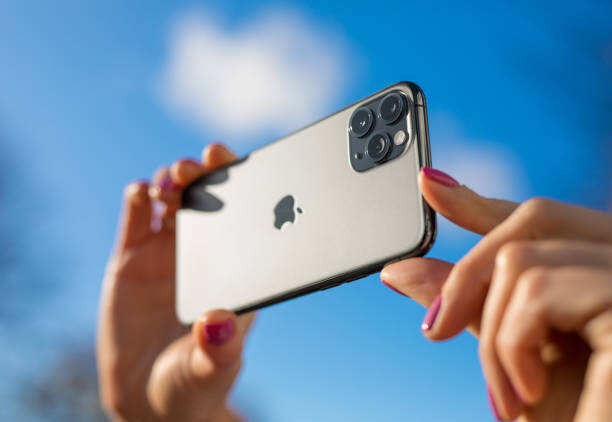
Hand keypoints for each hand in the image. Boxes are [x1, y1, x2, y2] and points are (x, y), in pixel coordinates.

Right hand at [97, 144, 253, 421]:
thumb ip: (219, 347)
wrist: (148, 395)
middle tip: (200, 163)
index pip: (246, 215)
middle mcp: (205, 252)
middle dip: (204, 172)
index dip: (242, 185)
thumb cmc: (194, 381)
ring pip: (173, 197)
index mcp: (236, 268)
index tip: (238, 165)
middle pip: (208, 196)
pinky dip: (139, 196)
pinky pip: (137, 215)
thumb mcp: (212, 367)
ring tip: (171, 182)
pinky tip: (142, 193)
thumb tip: (220, 321)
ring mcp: (167, 250)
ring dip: (173, 179)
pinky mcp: (132, 256)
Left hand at [381, 168, 611, 421]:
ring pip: (521, 258)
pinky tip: (527, 392)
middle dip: (468, 274)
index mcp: (600, 270)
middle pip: (533, 219)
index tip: (429, 185)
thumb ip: (470, 300)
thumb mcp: (511, 350)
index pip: (539, 217)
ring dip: (495, 336)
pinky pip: (536, 290)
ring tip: (509, 396)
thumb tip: (399, 268)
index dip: (481, 199)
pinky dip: (512, 345)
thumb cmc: (570, 417)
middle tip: (435, 330)